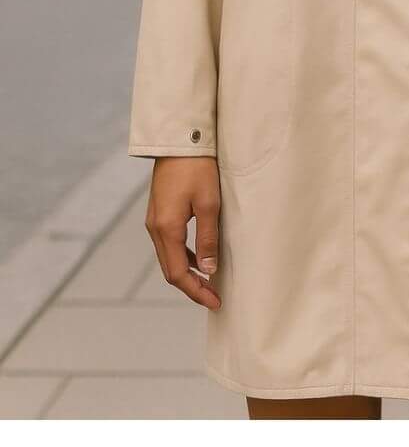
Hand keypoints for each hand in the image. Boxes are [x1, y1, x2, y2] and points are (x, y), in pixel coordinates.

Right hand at [145, 158, 220, 310]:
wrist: (179, 144)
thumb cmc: (198, 171)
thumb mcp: (210, 205)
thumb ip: (208, 238)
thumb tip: (209, 270)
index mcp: (166, 229)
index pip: (178, 273)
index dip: (196, 291)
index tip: (215, 302)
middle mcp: (155, 229)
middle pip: (170, 269)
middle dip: (191, 287)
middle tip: (214, 299)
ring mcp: (154, 222)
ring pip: (169, 258)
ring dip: (188, 273)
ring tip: (210, 284)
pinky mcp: (159, 215)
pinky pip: (170, 245)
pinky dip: (185, 257)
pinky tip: (202, 260)